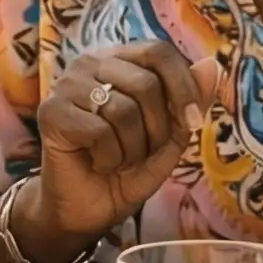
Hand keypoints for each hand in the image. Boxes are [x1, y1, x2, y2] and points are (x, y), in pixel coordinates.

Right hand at [26, 42, 218, 256]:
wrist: (86, 210)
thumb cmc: (127, 169)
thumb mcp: (169, 138)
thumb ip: (190, 102)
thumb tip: (211, 65)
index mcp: (120, 60)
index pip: (159, 52)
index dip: (183, 86)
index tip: (193, 122)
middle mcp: (90, 63)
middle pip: (145, 83)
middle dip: (158, 129)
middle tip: (144, 153)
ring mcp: (66, 85)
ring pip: (123, 110)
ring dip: (132, 150)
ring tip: (119, 160)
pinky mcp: (51, 112)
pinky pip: (99, 132)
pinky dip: (110, 159)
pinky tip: (98, 164)